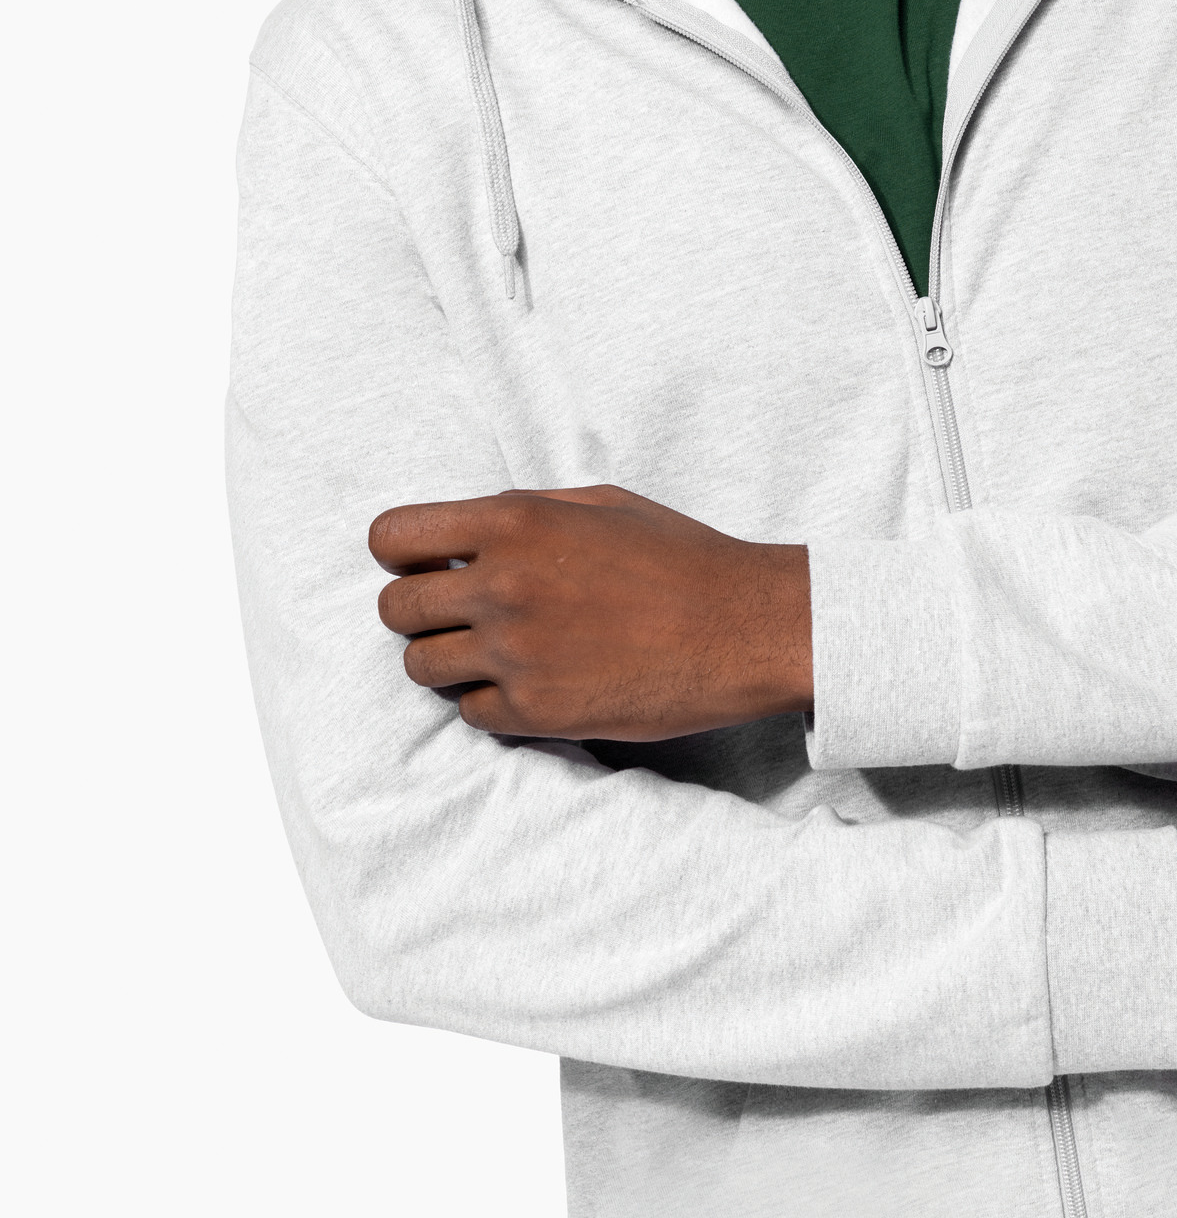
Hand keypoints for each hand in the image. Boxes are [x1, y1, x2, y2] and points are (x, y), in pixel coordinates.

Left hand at [370, 486, 811, 739]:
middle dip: (420, 611)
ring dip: (448, 661)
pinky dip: (491, 703)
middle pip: (396, 609)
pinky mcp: (537, 712)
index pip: (391, 537)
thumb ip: (523, 510)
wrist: (744, 628)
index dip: (400, 554)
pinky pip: (470, 713)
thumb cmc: (680, 558)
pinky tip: (533, 684)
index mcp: (513, 523)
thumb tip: (464, 531)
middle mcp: (502, 586)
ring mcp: (515, 653)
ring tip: (494, 654)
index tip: (424, 565)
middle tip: (459, 616)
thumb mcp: (600, 503)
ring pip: (421, 667)